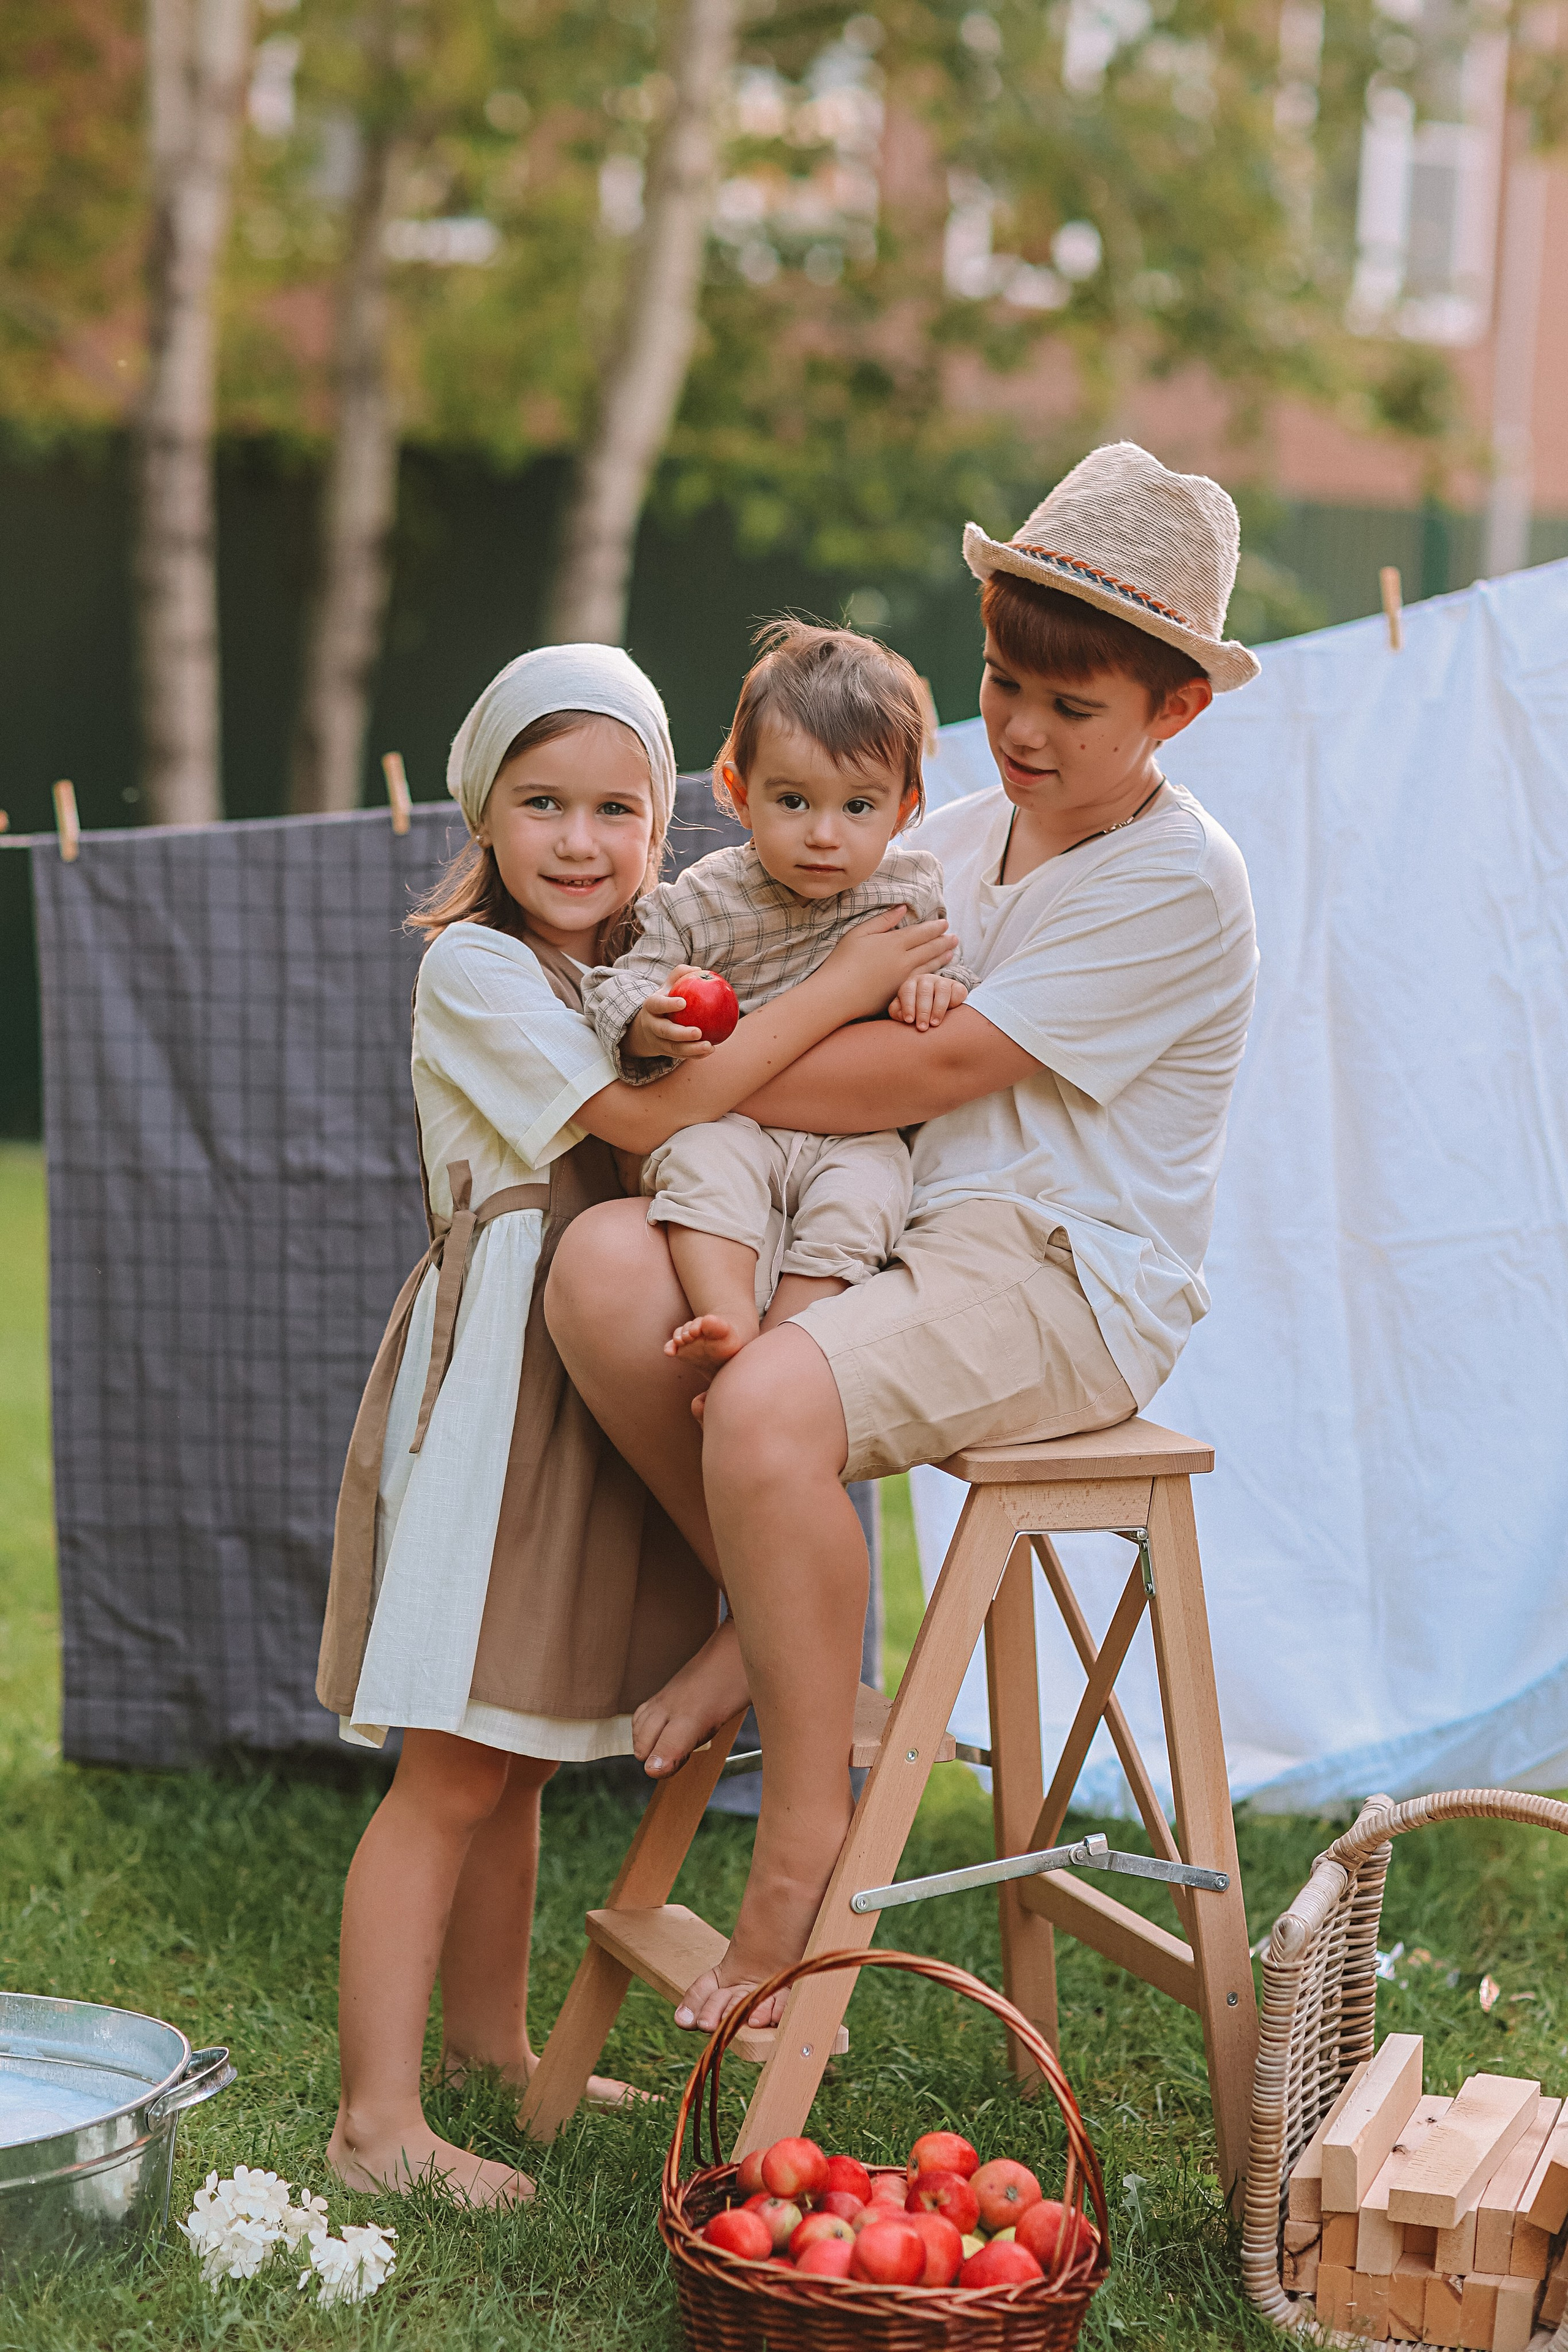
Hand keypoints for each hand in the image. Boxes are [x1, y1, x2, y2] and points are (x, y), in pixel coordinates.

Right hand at [625, 967, 714, 1062]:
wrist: (649, 1026)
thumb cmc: (665, 1000)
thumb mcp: (668, 986)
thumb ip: (680, 975)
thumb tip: (699, 970)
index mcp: (651, 1007)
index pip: (657, 1005)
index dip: (668, 1005)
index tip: (683, 1003)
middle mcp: (652, 1025)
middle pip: (664, 1031)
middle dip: (681, 1034)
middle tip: (698, 1032)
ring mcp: (658, 1041)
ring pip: (674, 1048)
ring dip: (691, 1049)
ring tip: (709, 1046)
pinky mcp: (666, 1052)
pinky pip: (682, 1055)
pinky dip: (696, 1055)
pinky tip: (711, 1050)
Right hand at [818, 909, 959, 1019]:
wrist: (838, 994)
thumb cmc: (843, 961)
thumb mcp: (859, 933)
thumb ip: (883, 920)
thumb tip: (902, 908)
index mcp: (894, 943)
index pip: (921, 932)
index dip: (935, 927)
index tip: (945, 923)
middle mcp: (903, 960)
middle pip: (930, 949)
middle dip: (944, 941)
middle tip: (955, 937)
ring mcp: (903, 979)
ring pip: (929, 966)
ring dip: (942, 957)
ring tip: (952, 952)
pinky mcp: (900, 993)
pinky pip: (921, 981)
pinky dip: (932, 974)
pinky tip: (936, 972)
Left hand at [889, 973, 967, 1031]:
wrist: (936, 1003)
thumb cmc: (915, 1009)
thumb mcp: (904, 1009)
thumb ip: (898, 1012)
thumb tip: (902, 1017)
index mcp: (911, 984)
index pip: (907, 992)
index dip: (908, 1006)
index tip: (909, 1021)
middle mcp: (926, 980)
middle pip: (924, 992)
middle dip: (923, 1011)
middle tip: (922, 1027)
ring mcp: (942, 982)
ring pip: (942, 991)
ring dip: (938, 1008)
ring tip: (935, 1023)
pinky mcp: (957, 986)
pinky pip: (957, 992)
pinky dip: (955, 1001)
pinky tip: (951, 1012)